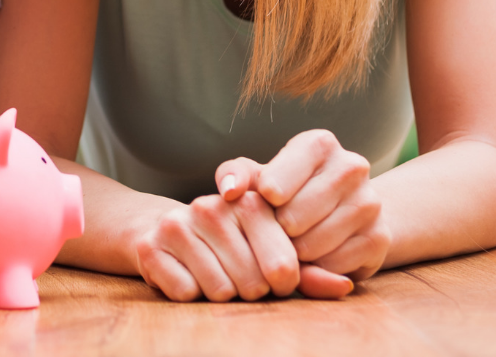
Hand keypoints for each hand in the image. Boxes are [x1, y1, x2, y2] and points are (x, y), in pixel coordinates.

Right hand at [134, 191, 304, 301]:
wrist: (164, 231)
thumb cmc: (232, 245)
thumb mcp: (272, 251)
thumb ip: (310, 271)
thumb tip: (344, 286)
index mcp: (249, 202)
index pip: (284, 263)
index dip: (284, 282)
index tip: (275, 277)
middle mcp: (211, 208)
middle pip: (252, 282)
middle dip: (251, 290)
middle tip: (240, 277)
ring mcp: (178, 225)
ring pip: (219, 290)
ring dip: (221, 294)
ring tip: (215, 275)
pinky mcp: (151, 247)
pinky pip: (187, 293)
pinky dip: (191, 295)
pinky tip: (188, 276)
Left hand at [217, 129, 391, 282]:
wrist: (339, 213)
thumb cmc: (286, 191)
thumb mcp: (256, 177)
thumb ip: (234, 175)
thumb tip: (230, 191)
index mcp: (318, 144)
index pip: (273, 185)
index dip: (263, 204)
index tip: (267, 203)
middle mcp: (351, 166)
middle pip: (292, 219)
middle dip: (277, 232)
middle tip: (279, 230)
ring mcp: (371, 202)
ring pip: (312, 245)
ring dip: (295, 253)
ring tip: (295, 242)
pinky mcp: (380, 237)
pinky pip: (332, 266)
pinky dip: (317, 269)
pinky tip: (316, 256)